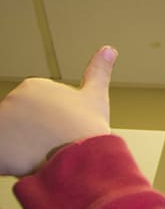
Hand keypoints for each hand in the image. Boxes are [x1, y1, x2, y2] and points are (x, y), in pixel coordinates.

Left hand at [0, 45, 116, 175]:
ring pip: (15, 136)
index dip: (56, 124)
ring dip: (26, 147)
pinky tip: (27, 160)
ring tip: (45, 155)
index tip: (66, 131)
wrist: (77, 157)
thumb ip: (99, 72)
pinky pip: (3, 149)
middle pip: (26, 122)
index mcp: (37, 85)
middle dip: (38, 134)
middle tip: (57, 145)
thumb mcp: (96, 98)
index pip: (41, 111)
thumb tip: (110, 48)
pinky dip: (12, 156)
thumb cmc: (88, 129)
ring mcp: (5, 116)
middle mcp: (16, 96)